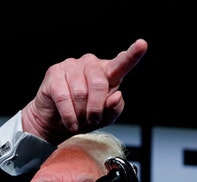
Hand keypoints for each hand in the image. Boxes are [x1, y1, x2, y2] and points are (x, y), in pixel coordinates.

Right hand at [20, 38, 148, 143]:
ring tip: (77, 119)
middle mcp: (90, 64)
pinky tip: (69, 122)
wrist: (55, 123)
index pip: (122, 64)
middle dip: (95, 108)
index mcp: (107, 72)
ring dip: (80, 113)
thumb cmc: (83, 116)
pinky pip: (64, 97)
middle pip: (99, 84)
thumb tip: (115, 96)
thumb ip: (114, 108)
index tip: (142, 45)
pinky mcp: (54, 73)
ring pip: (80, 93)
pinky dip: (68, 115)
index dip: (133, 55)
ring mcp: (71, 66)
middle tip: (92, 120)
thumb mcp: (105, 117)